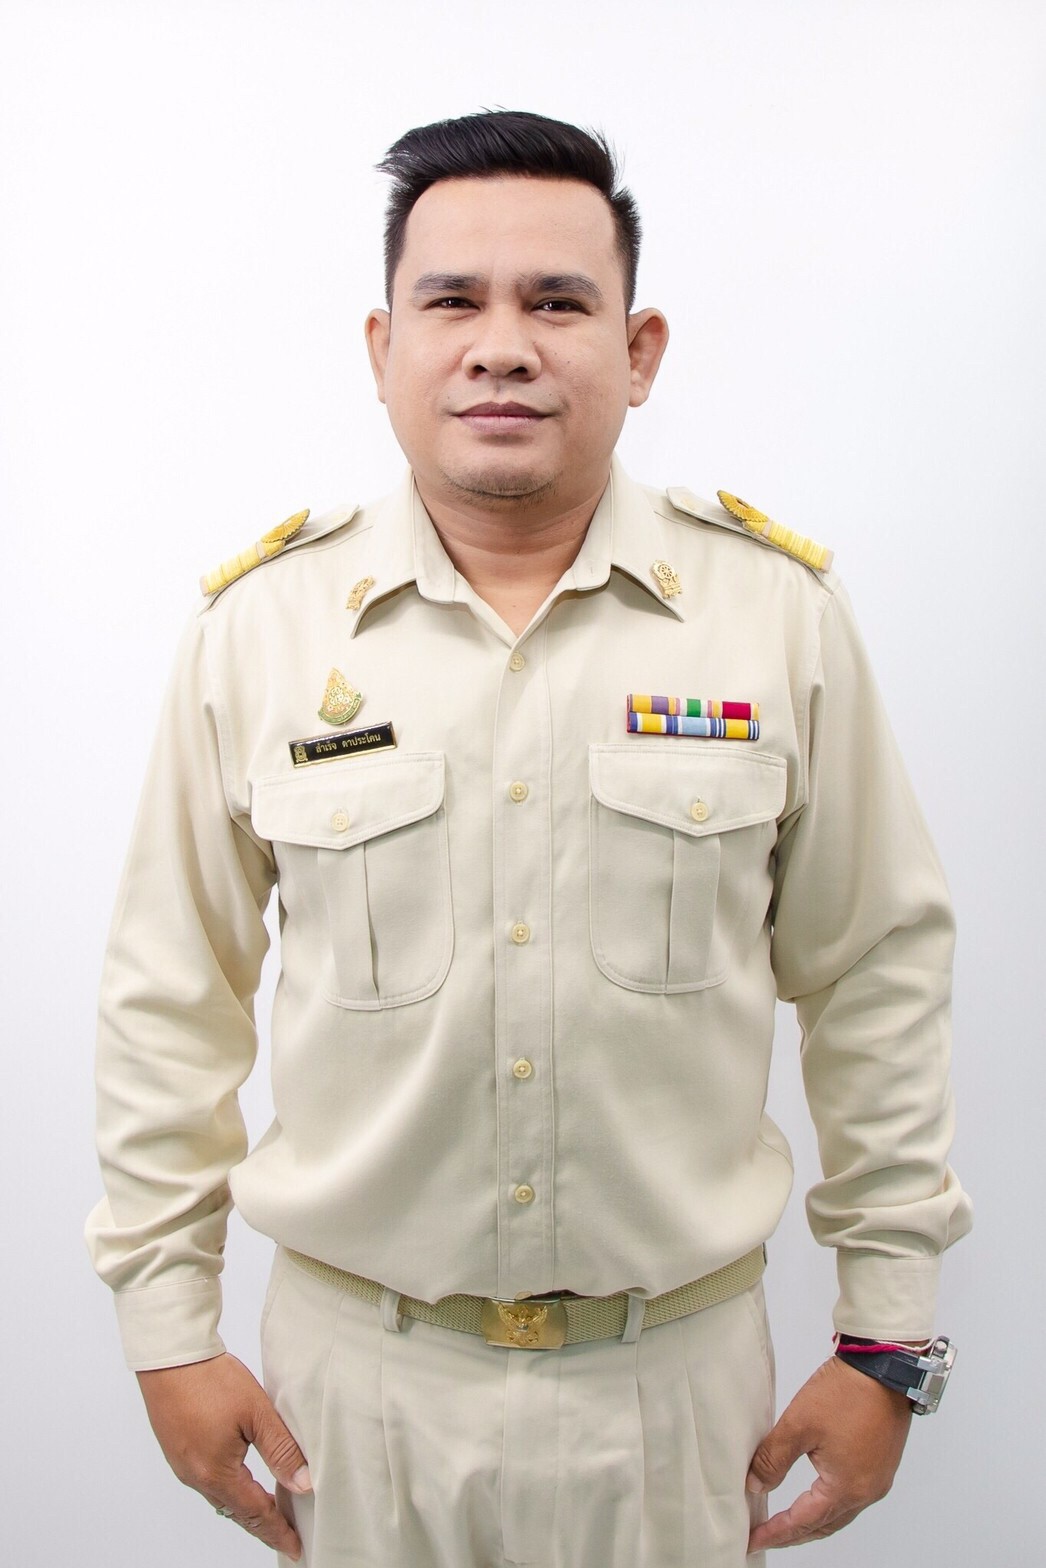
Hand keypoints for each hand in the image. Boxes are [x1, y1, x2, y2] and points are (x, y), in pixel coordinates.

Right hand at [136, 1352, 311, 1559]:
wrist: (170, 1358)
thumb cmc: (210, 1381)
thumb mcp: (256, 1413)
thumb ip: (281, 1449)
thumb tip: (302, 1483)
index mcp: (216, 1474)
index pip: (255, 1513)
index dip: (278, 1532)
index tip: (296, 1548)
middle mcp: (196, 1477)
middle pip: (236, 1511)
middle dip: (262, 1524)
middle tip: (286, 1534)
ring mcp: (183, 1464)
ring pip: (220, 1497)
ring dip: (245, 1506)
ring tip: (269, 1510)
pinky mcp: (178, 1450)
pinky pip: (207, 1481)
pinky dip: (229, 1489)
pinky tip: (239, 1480)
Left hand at [746, 1354, 910, 1552]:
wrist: (884, 1366)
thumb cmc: (847, 1393)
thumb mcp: (799, 1425)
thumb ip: (773, 1459)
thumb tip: (755, 1485)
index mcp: (846, 1488)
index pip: (803, 1522)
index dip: (776, 1533)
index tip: (753, 1540)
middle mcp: (867, 1491)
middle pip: (824, 1525)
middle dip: (794, 1534)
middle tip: (767, 1536)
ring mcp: (878, 1478)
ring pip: (840, 1513)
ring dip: (813, 1520)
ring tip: (788, 1522)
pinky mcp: (882, 1463)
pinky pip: (853, 1496)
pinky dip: (830, 1503)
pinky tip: (818, 1494)